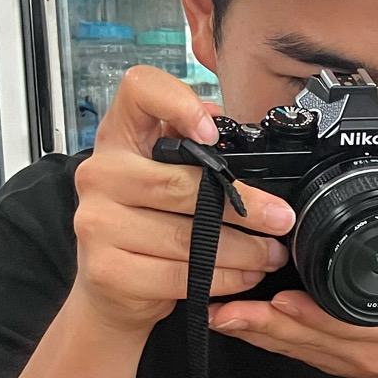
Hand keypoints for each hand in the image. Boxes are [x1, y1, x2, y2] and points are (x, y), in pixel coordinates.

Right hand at [71, 67, 293, 338]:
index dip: (177, 101)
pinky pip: (179, 276)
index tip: (212, 132)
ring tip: (271, 253)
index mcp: (118, 138)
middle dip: (243, 205)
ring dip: (242, 250)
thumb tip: (218, 118)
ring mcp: (97, 223)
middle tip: (280, 219)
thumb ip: (186, 144)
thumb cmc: (143, 223)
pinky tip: (246, 276)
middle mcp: (100, 174)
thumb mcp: (160, 172)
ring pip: (186, 238)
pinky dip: (223, 279)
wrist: (110, 287)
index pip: (138, 90)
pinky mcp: (108, 270)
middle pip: (179, 182)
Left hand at [209, 215, 377, 377]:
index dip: (316, 316)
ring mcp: (339, 358)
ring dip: (251, 329)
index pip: (355, 324)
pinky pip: (285, 349)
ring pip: (289, 345)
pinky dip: (257, 335)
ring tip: (216, 310)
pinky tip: (228, 320)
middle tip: (225, 304)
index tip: (284, 300)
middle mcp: (364, 349)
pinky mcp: (321, 360)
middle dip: (263, 321)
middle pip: (307, 336)